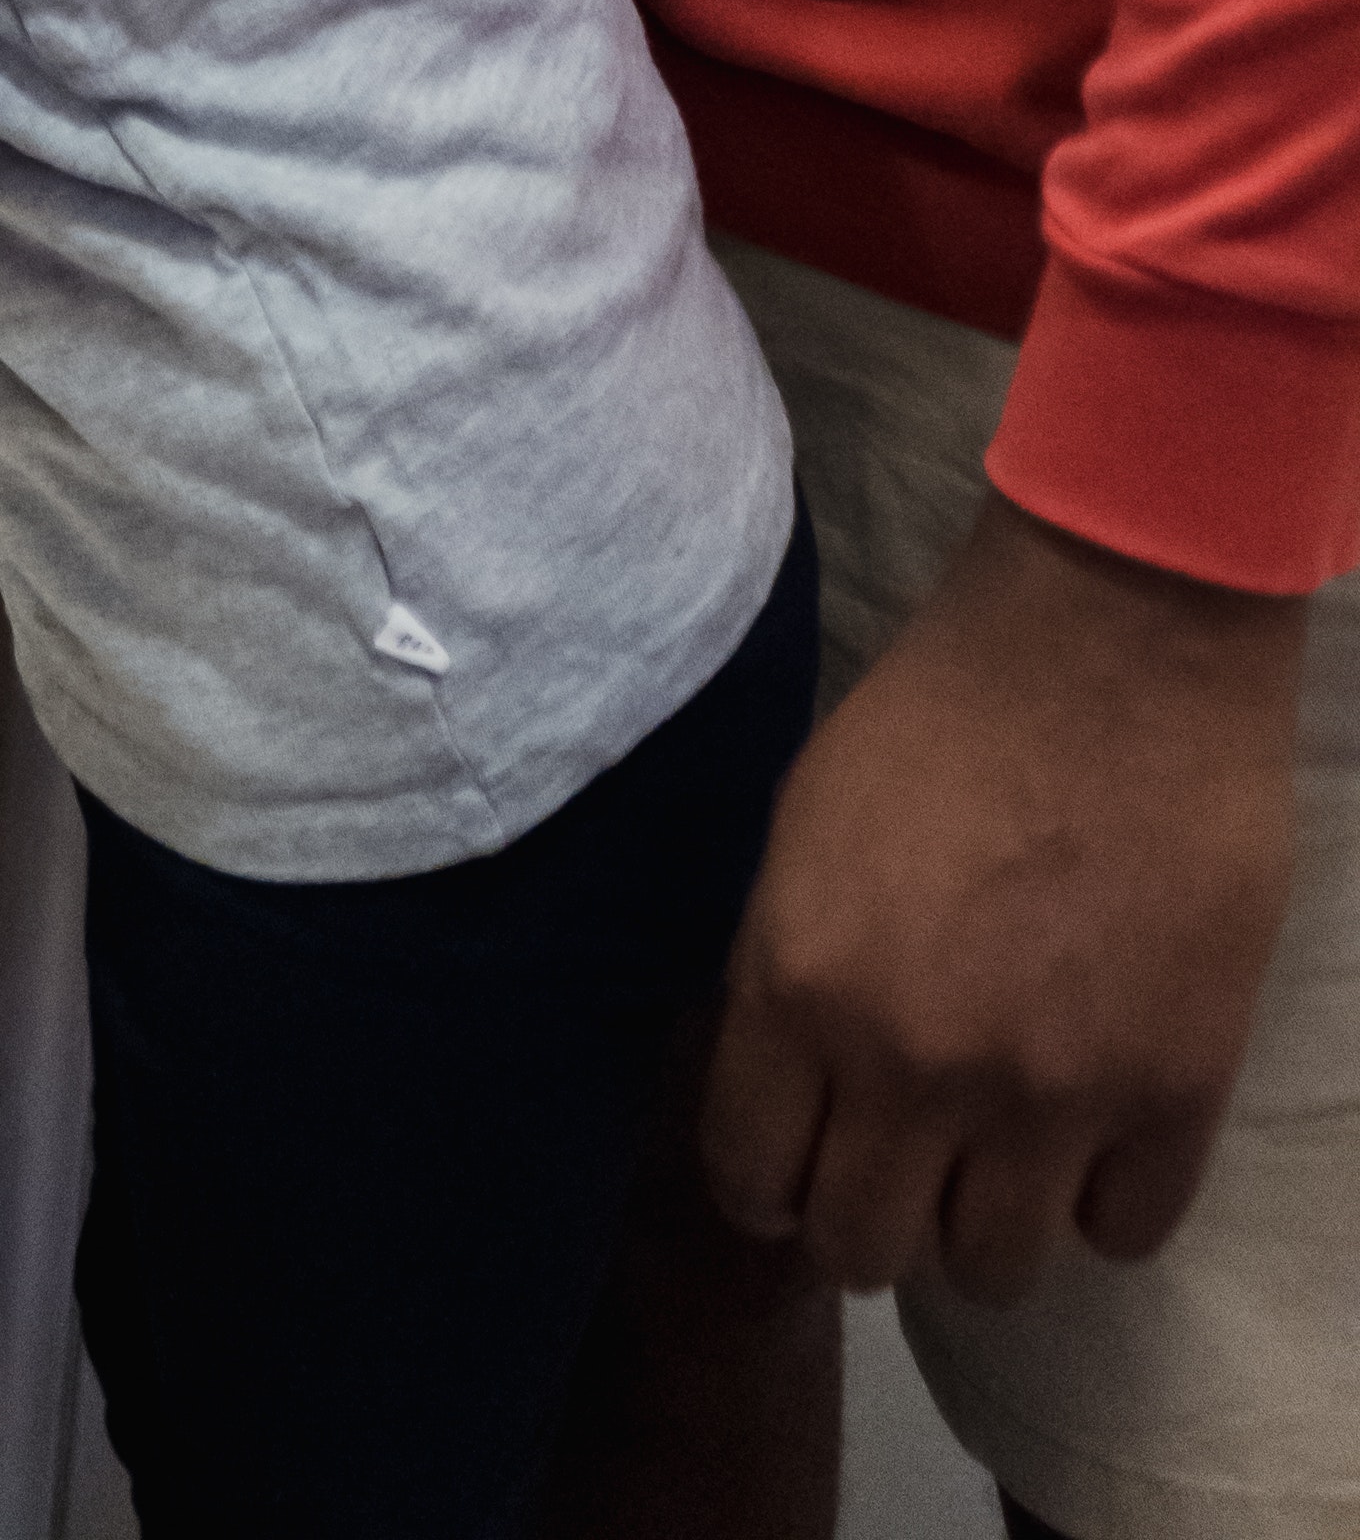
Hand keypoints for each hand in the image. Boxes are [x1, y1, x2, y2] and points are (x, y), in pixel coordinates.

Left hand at [704, 489, 1307, 1298]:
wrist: (1113, 646)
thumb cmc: (945, 708)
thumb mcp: (804, 826)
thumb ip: (786, 968)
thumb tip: (786, 1076)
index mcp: (800, 985)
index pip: (748, 1179)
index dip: (769, 1182)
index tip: (800, 1159)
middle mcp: (912, 1065)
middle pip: (864, 1251)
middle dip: (871, 1214)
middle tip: (902, 1158)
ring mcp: (1048, 1094)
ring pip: (993, 1271)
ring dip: (988, 1219)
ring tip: (1001, 1150)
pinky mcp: (1170, 1094)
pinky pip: (1124, 1235)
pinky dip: (1105, 1199)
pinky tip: (1095, 1128)